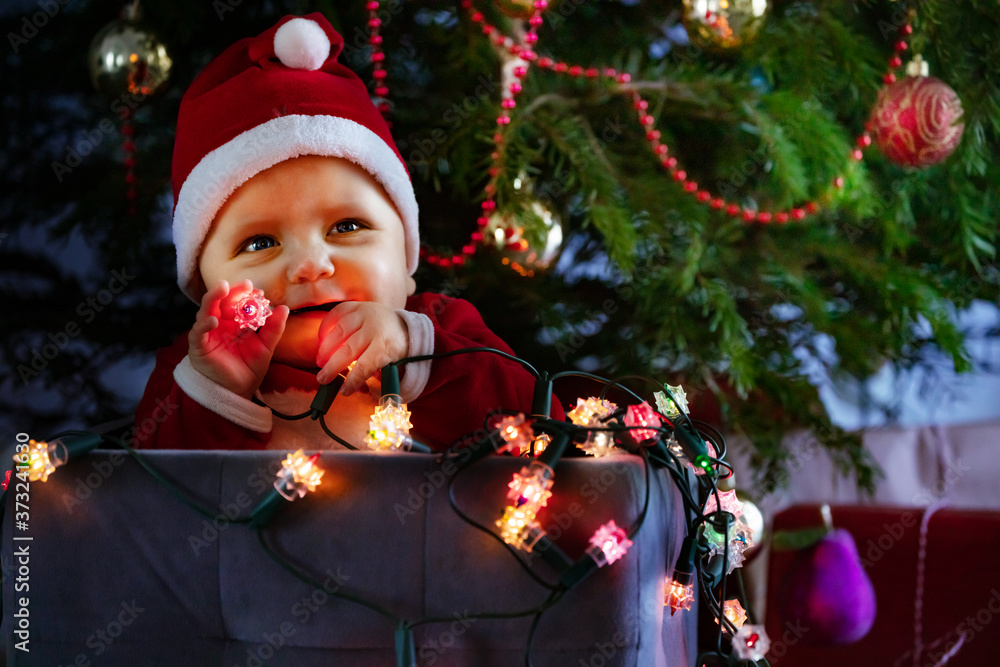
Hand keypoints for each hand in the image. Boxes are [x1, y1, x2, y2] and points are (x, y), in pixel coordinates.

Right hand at [188, 279, 288, 398]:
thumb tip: (284, 307)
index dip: (247, 294)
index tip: (259, 290)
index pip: (239, 302)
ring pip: (207, 309)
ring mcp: (208, 333)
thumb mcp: (265, 347)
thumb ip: (273, 328)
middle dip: (233, 291)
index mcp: (235, 322)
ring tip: (223, 288)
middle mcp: (220, 323)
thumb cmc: (249, 368)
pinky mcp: (199, 345)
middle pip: (223, 301)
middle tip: (245, 284)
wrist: (237, 392)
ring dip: (214, 297)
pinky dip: (203, 324)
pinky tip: (213, 319)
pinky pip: (198, 332)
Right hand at [315, 302, 408, 395]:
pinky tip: (321, 340)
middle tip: (323, 378)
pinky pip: (336, 313)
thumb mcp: (389, 364)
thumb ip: (370, 375)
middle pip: (349, 350)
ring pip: (339, 331)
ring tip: (320, 361)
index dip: (352, 380)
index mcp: (385, 346)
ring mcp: (365, 314)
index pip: (365, 366)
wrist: (401, 325)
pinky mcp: (357, 305)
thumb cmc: (391, 348)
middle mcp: (374, 328)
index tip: (343, 391)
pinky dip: (326, 326)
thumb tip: (352, 388)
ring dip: (325, 348)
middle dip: (332, 367)